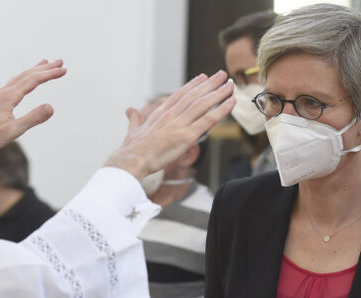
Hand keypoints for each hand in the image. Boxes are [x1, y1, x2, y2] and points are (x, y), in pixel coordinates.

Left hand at [0, 59, 67, 170]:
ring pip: (20, 77)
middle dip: (45, 68)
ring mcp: (0, 94)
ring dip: (35, 70)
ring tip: (45, 64)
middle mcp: (4, 91)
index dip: (50, 74)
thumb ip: (33, 118)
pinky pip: (14, 83)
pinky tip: (26, 80)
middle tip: (61, 62)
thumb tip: (51, 107)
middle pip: (27, 75)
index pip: (33, 80)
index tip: (63, 70)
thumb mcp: (14, 130)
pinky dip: (24, 77)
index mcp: (9, 96)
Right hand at [105, 71, 234, 180]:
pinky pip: (209, 120)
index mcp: (160, 113)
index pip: (180, 95)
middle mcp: (172, 114)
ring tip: (231, 85)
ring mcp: (180, 124)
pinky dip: (222, 110)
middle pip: (195, 95)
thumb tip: (130, 110)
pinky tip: (231, 102)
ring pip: (204, 104)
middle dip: (210, 84)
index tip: (203, 78)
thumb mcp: (133, 130)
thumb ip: (134, 119)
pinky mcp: (187, 136)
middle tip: (222, 75)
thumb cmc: (132, 149)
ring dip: (219, 93)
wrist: (133, 159)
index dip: (193, 85)